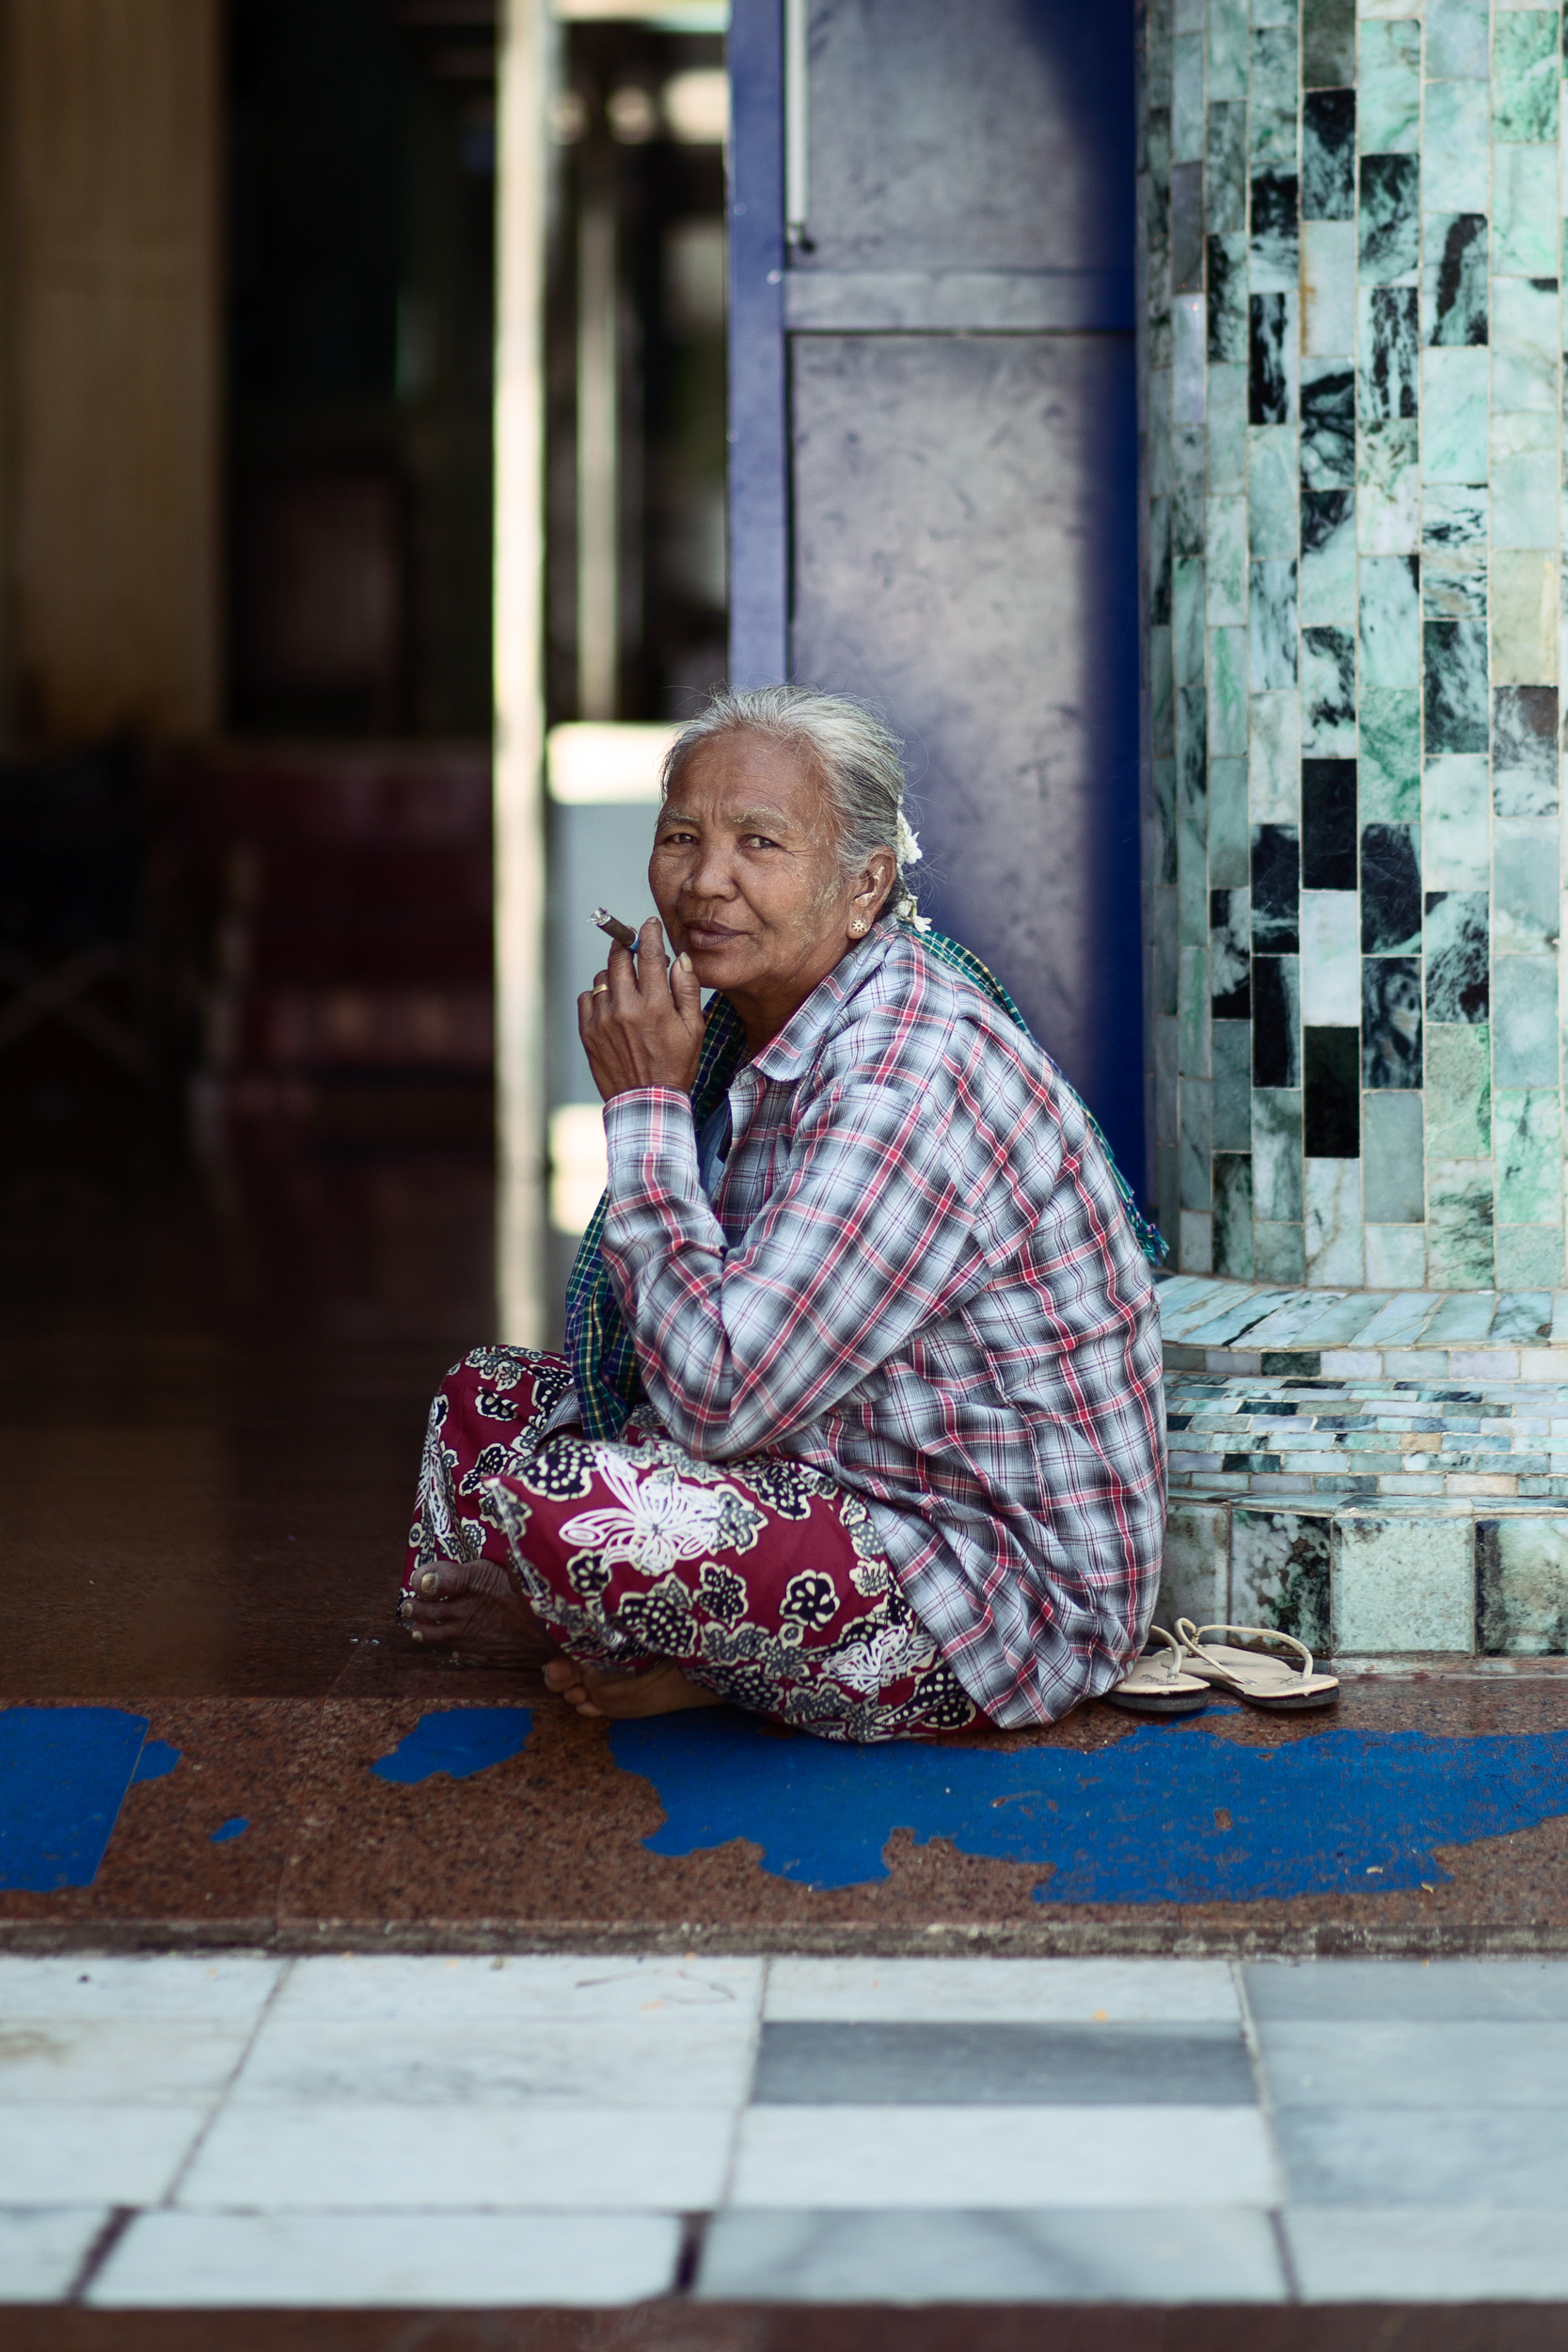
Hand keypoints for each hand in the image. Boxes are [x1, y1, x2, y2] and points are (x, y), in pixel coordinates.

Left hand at [578, 918, 703, 1100]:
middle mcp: (626, 1008)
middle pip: (619, 959)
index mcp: (655, 1005)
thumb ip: (687, 990)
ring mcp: (603, 1019)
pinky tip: (612, 1006)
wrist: (646, 1101)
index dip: (649, 934)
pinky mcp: (588, 1031)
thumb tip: (680, 959)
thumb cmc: (675, 1065)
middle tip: (631, 944)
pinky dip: (598, 996)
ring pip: (602, 978)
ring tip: (626, 986)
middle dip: (626, 946)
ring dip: (613, 974)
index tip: (649, 925)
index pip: (649, 955)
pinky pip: (587, 998)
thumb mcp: (693, 1029)